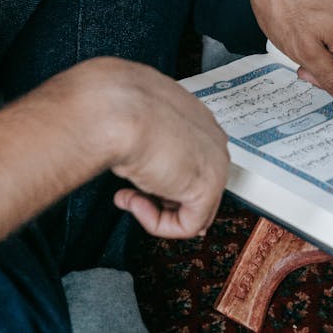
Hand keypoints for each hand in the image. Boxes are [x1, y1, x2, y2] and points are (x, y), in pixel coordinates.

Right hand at [85, 61, 229, 238]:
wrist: (117, 109)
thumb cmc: (119, 107)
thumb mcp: (135, 124)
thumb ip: (148, 143)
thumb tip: (145, 166)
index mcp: (196, 118)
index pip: (192, 160)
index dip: (165, 182)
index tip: (140, 189)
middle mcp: (213, 138)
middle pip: (195, 185)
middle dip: (160, 197)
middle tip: (131, 194)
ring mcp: (216, 163)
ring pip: (192, 207)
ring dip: (154, 209)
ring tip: (127, 195)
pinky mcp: (207, 188)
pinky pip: (187, 224)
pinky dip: (156, 222)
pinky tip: (134, 201)